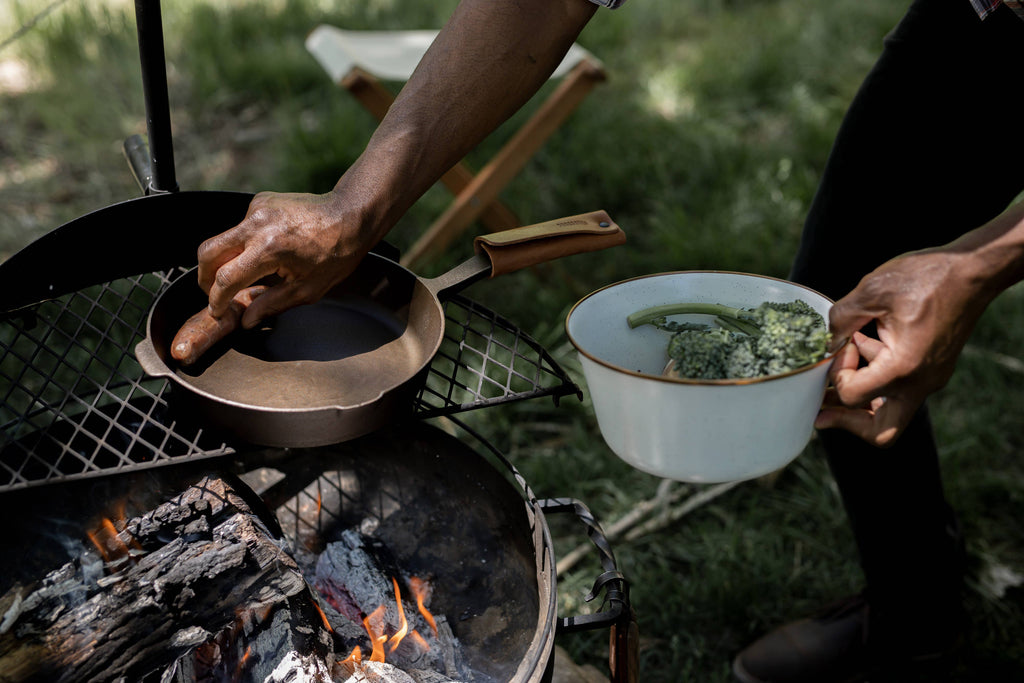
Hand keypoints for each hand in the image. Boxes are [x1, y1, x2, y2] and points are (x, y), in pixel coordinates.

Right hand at [196, 190, 373, 327]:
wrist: (350, 215)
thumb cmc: (336, 253)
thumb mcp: (307, 289)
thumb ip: (272, 305)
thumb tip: (246, 320)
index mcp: (269, 249)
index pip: (225, 279)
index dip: (216, 300)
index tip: (217, 310)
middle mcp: (257, 225)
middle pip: (208, 252)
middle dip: (204, 277)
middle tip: (213, 294)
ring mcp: (256, 209)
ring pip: (221, 238)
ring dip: (223, 260)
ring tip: (241, 276)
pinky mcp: (259, 201)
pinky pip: (239, 227)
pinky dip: (241, 243)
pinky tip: (261, 252)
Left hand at [814, 247, 986, 445]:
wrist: (973, 271)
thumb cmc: (927, 277)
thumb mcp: (872, 291)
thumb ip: (841, 319)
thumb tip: (825, 341)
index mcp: (903, 367)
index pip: (853, 395)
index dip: (836, 374)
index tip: (842, 347)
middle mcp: (920, 383)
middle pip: (882, 433)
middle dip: (847, 422)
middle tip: (821, 412)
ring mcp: (929, 380)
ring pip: (891, 414)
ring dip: (861, 400)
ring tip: (840, 370)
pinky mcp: (931, 371)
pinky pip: (901, 389)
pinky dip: (878, 378)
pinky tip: (864, 346)